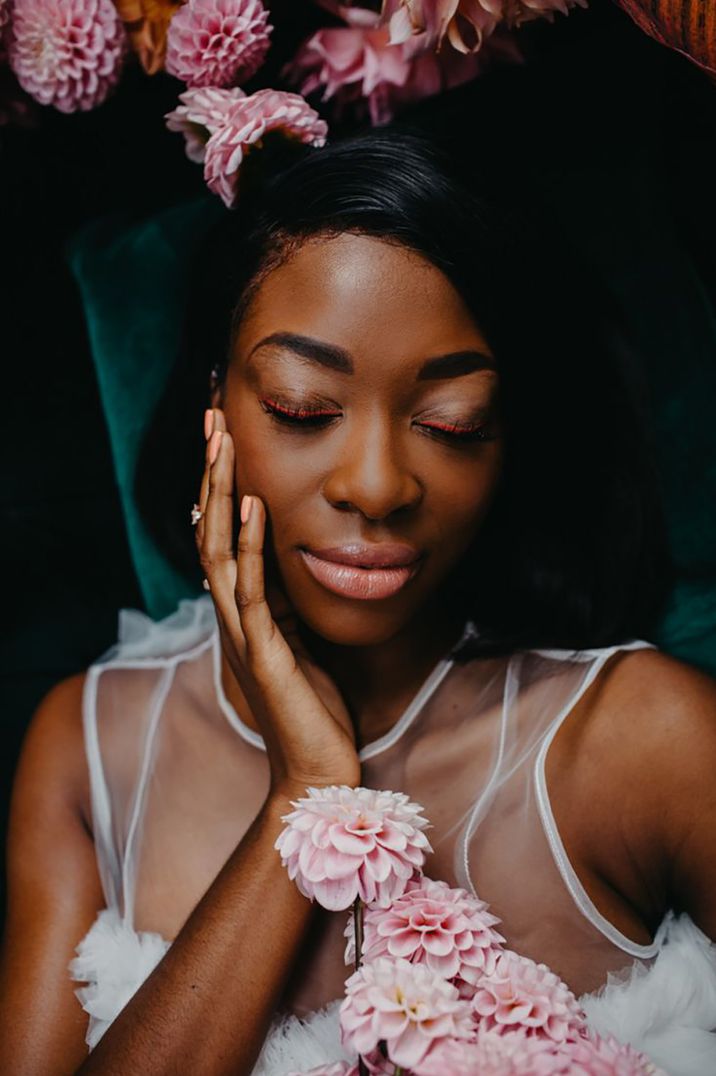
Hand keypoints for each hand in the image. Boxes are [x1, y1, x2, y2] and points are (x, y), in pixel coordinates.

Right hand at [195, 409, 360, 797]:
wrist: (317, 771)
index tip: (225, 438)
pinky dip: (249, 544)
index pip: (222, 535)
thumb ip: (287, 605)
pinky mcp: (263, 651)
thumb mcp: (302, 642)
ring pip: (218, 550)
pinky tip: (251, 505)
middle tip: (212, 420)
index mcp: (244, 610)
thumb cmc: (313, 708)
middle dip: (211, 474)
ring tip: (222, 443)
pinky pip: (250, 589)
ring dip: (219, 494)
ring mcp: (243, 632)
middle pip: (209, 530)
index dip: (220, 487)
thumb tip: (292, 566)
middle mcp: (234, 615)